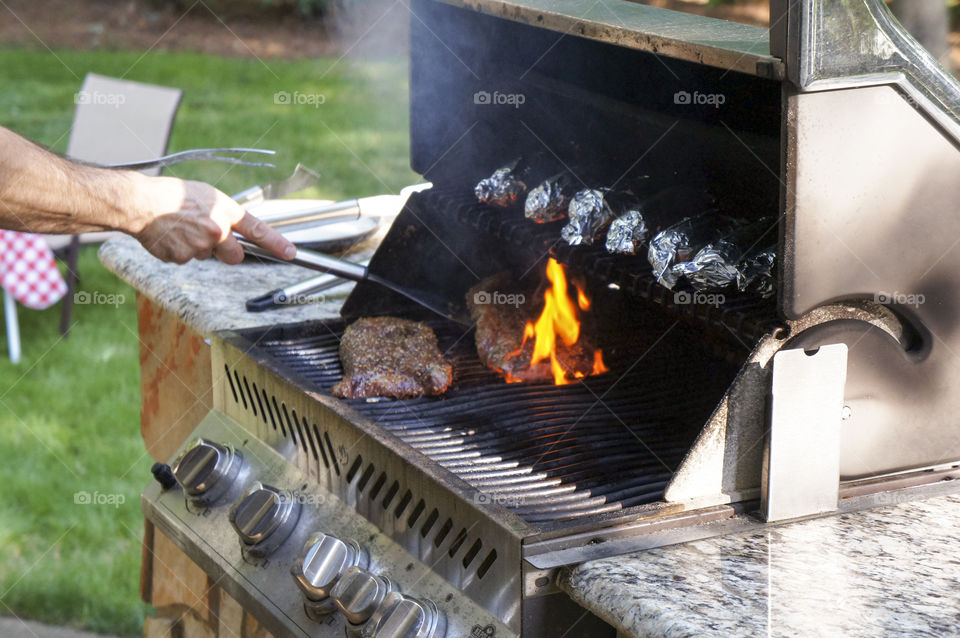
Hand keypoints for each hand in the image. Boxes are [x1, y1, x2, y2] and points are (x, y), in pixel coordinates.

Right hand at [132, 177, 295, 264]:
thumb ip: (223, 214)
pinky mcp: (181, 257)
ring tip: (180, 228)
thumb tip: (232, 231)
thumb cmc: (171, 195)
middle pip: (235, 256)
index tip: (290, 253)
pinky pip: (186, 259)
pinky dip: (179, 251)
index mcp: (224, 210)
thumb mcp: (205, 196)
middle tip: (212, 239)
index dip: (276, 243)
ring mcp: (199, 246)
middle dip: (228, 253)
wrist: (140, 203)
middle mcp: (216, 230)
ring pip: (207, 256)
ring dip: (198, 247)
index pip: (257, 230)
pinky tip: (169, 235)